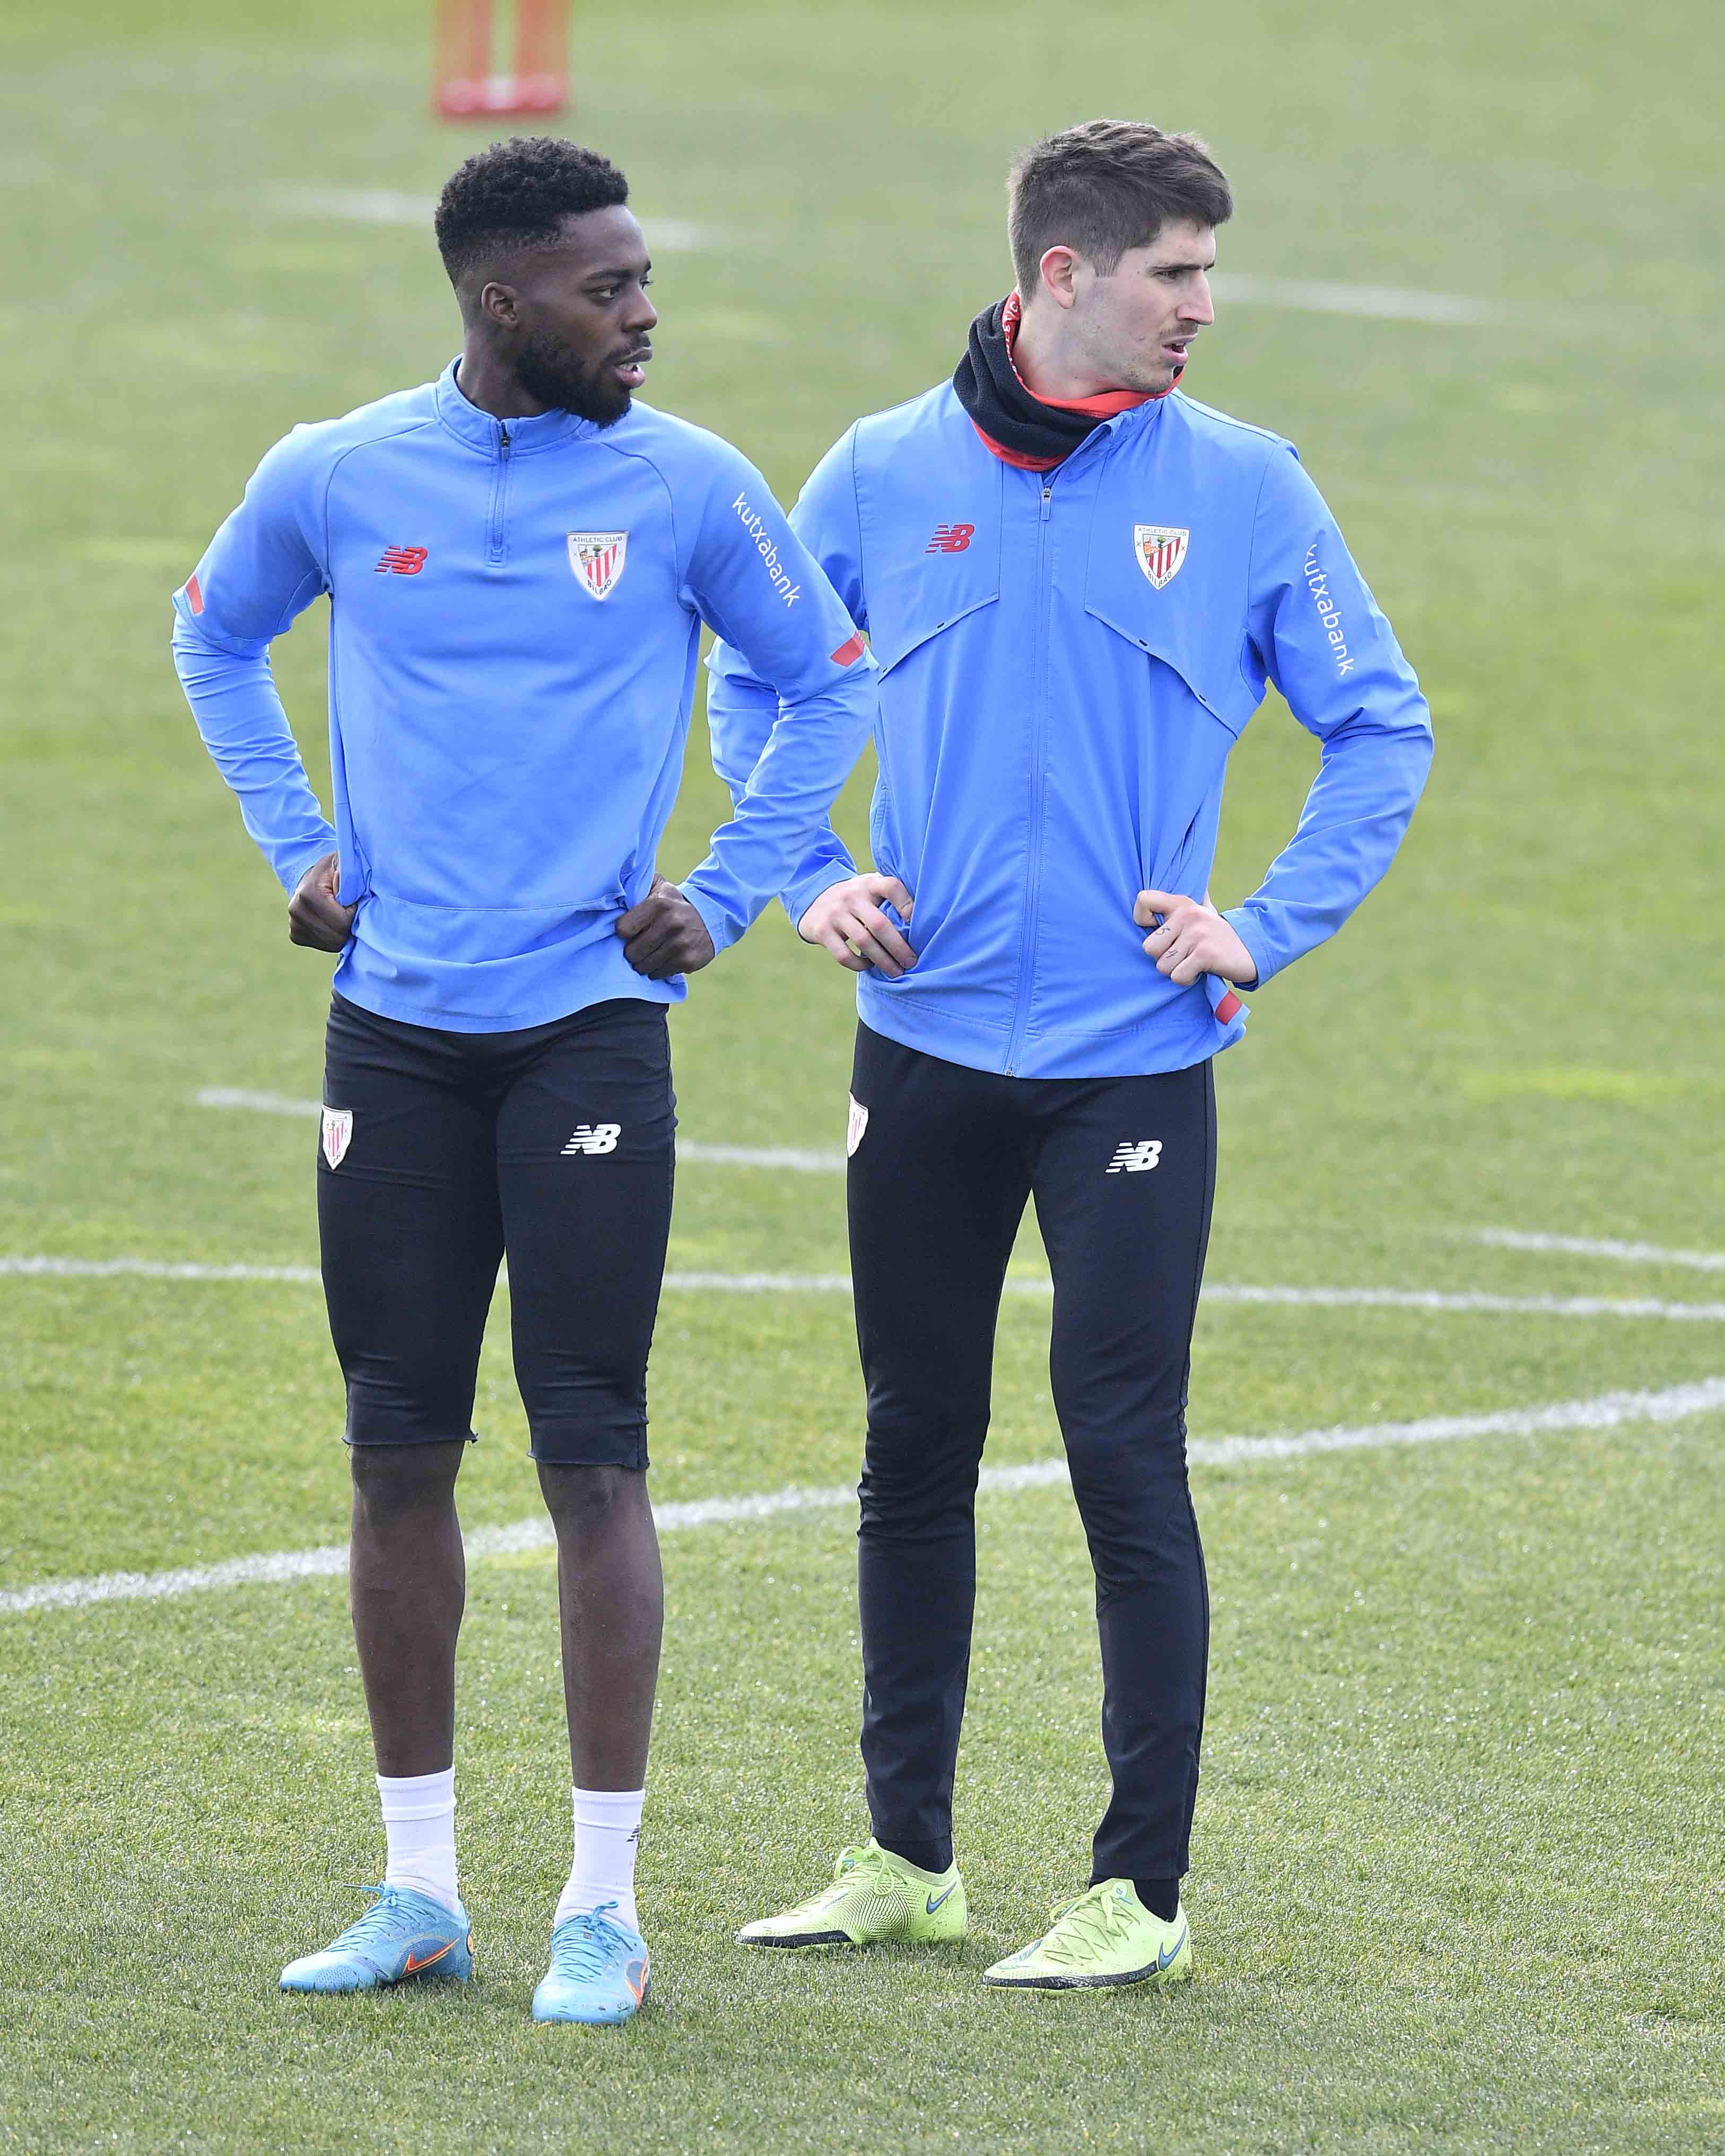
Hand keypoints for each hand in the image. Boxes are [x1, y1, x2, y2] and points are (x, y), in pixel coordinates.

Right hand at [288, 852, 356, 951]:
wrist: (314, 877)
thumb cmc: (335, 869)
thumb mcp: (344, 863)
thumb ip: (349, 873)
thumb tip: (342, 884)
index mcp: (308, 894)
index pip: (342, 922)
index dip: (353, 913)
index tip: (351, 901)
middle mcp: (295, 910)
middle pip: (336, 937)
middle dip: (348, 926)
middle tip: (347, 909)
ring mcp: (293, 925)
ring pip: (331, 944)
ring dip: (342, 933)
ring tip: (339, 914)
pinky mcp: (295, 936)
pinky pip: (323, 946)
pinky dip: (332, 938)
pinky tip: (331, 922)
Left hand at [616, 873, 716, 978]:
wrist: (712, 916)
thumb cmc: (676, 903)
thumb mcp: (660, 887)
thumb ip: (638, 886)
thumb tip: (616, 895)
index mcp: (658, 904)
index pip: (622, 929)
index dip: (624, 932)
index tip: (630, 931)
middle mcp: (670, 924)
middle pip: (632, 952)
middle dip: (632, 951)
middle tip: (639, 946)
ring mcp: (680, 944)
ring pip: (644, 966)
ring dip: (644, 962)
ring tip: (651, 953)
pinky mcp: (688, 961)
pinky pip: (659, 973)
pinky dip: (658, 969)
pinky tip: (664, 958)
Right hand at [796, 873, 916, 976]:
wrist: (812, 897)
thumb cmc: (855, 898)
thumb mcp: (870, 887)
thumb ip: (889, 895)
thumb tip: (924, 919)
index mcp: (869, 884)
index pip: (891, 887)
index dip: (907, 904)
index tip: (916, 922)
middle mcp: (852, 896)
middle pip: (879, 924)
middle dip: (898, 947)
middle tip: (911, 961)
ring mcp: (835, 913)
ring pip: (863, 941)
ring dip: (883, 960)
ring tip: (896, 971)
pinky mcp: (822, 931)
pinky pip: (844, 955)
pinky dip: (859, 964)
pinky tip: (869, 966)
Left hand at [1133, 888, 1256, 987]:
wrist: (1252, 948)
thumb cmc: (1216, 935)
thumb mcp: (1201, 912)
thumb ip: (1179, 904)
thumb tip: (1159, 892)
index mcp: (1181, 903)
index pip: (1143, 899)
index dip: (1141, 918)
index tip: (1156, 929)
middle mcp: (1187, 915)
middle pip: (1149, 947)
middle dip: (1162, 958)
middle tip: (1181, 955)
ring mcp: (1197, 934)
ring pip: (1162, 966)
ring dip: (1176, 971)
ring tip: (1192, 962)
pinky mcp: (1205, 954)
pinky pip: (1178, 976)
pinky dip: (1187, 980)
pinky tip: (1198, 971)